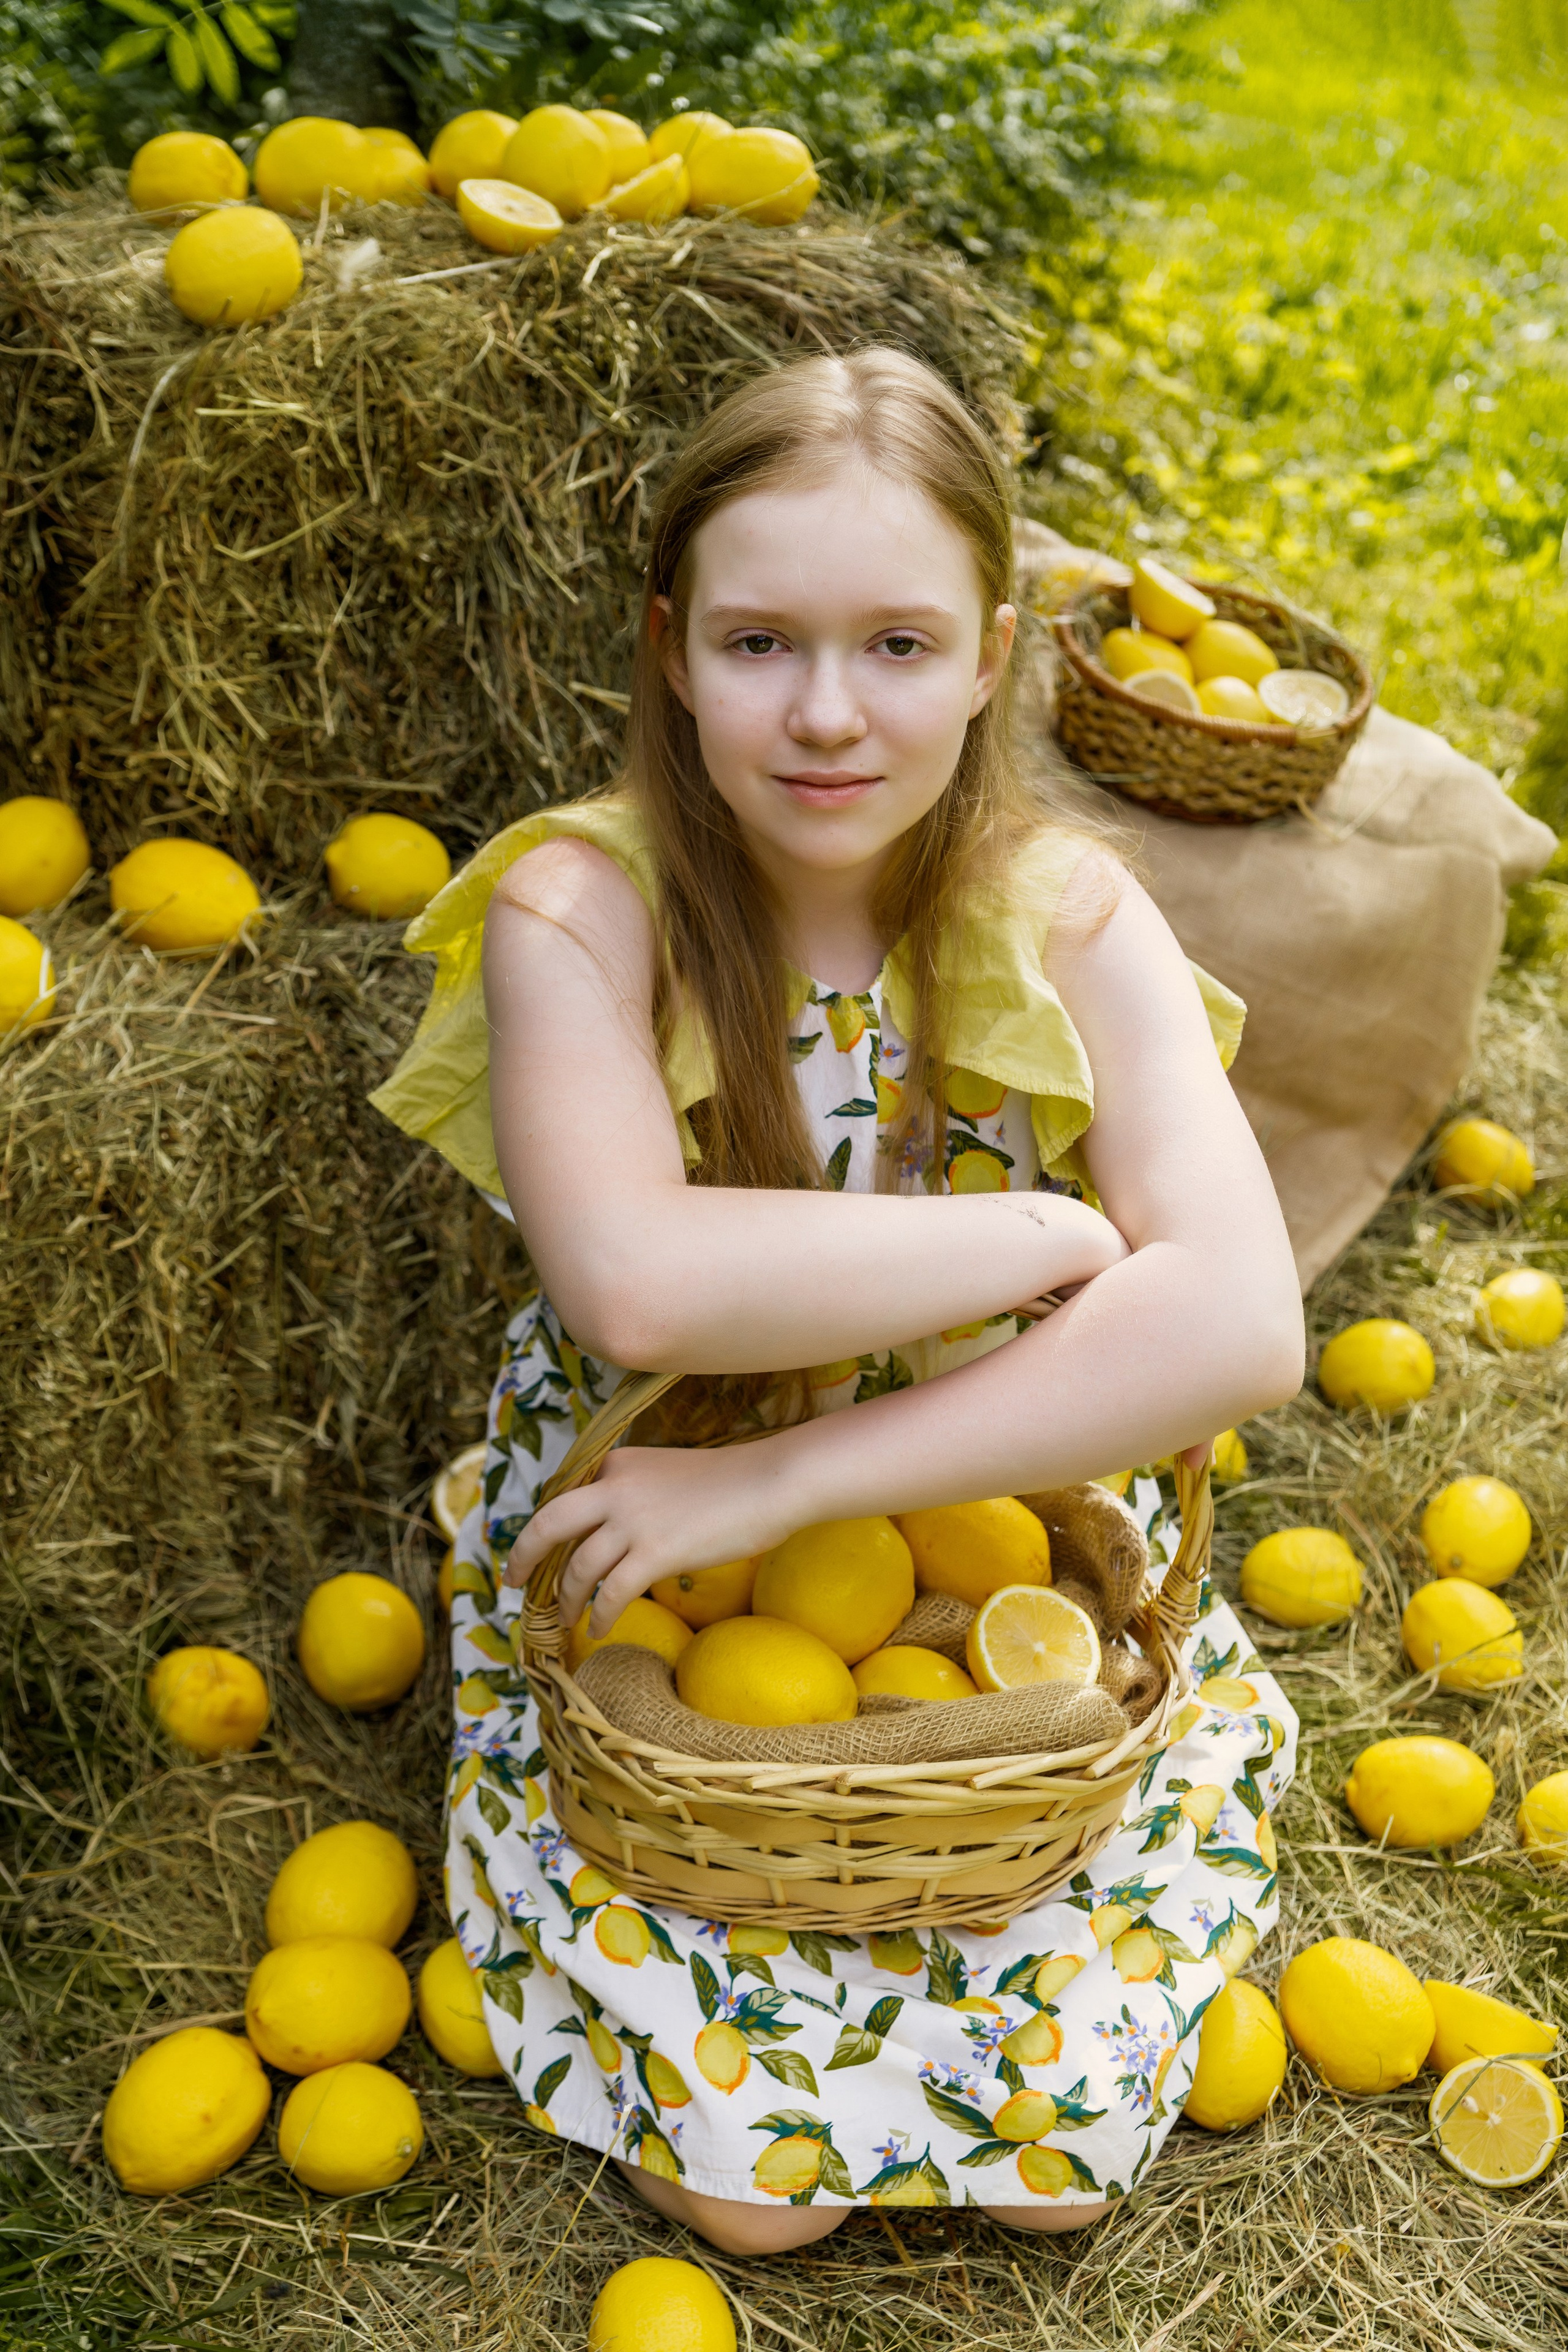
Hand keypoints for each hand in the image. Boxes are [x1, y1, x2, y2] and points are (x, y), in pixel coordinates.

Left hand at [504, 1439, 807, 1633]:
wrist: (770, 1482)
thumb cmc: (730, 1481)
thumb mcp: (667, 1473)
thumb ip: (634, 1492)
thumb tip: (613, 1531)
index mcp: (616, 1463)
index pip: (567, 1497)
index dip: (550, 1530)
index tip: (543, 1551)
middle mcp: (614, 1487)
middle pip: (549, 1524)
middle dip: (524, 1556)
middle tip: (513, 1582)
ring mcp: (631, 1521)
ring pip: (578, 1568)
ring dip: (567, 1599)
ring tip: (568, 1619)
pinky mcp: (654, 1553)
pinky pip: (612, 1594)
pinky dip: (601, 1616)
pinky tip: (600, 1631)